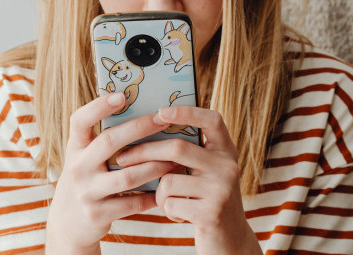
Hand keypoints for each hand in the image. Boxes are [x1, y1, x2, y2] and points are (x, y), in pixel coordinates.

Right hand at [46, 93, 178, 254]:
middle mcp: (77, 167)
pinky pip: (132, 203)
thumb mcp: (86, 157)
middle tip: (164, 119)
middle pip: (109, 141)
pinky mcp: (97, 214)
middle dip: (140, 128)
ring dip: (155, 165)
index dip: (98, 106)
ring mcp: (86, 192)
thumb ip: (104, 138)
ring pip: (127, 175)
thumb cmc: (87, 178)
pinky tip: (166, 188)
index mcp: (75, 147)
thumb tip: (140, 110)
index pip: (80, 120)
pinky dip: (152, 196)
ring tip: (176, 158)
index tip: (121, 95)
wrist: (68, 222)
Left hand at [116, 106, 261, 254]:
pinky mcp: (212, 212)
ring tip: (170, 201)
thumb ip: (192, 154)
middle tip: (122, 158)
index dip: (187, 112)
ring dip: (159, 193)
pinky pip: (171, 203)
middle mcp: (228, 166)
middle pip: (177, 148)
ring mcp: (222, 189)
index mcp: (227, 151)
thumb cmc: (208, 202)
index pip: (212, 120)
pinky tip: (180, 215)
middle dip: (144, 152)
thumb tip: (149, 130)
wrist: (230, 242)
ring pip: (168, 180)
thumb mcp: (208, 174)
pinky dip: (167, 210)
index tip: (161, 111)